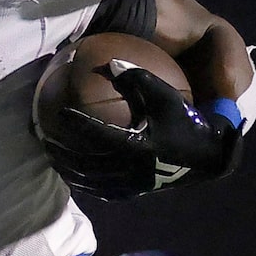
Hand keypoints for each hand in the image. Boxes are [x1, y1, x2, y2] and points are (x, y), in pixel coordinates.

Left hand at [46, 65, 240, 199]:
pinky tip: (78, 177)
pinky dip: (88, 184)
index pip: (98, 134)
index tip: (59, 114)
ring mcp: (133, 184)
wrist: (210, 157)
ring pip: (93, 181)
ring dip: (71, 171)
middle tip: (45, 140)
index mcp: (137, 145)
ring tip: (54, 160)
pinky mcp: (138, 191)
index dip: (77, 124)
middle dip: (63, 153)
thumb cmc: (188, 123)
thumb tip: (111, 64)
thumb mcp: (167, 97)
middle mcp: (132, 168)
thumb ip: (140, 79)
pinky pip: (106, 192)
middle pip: (87, 163)